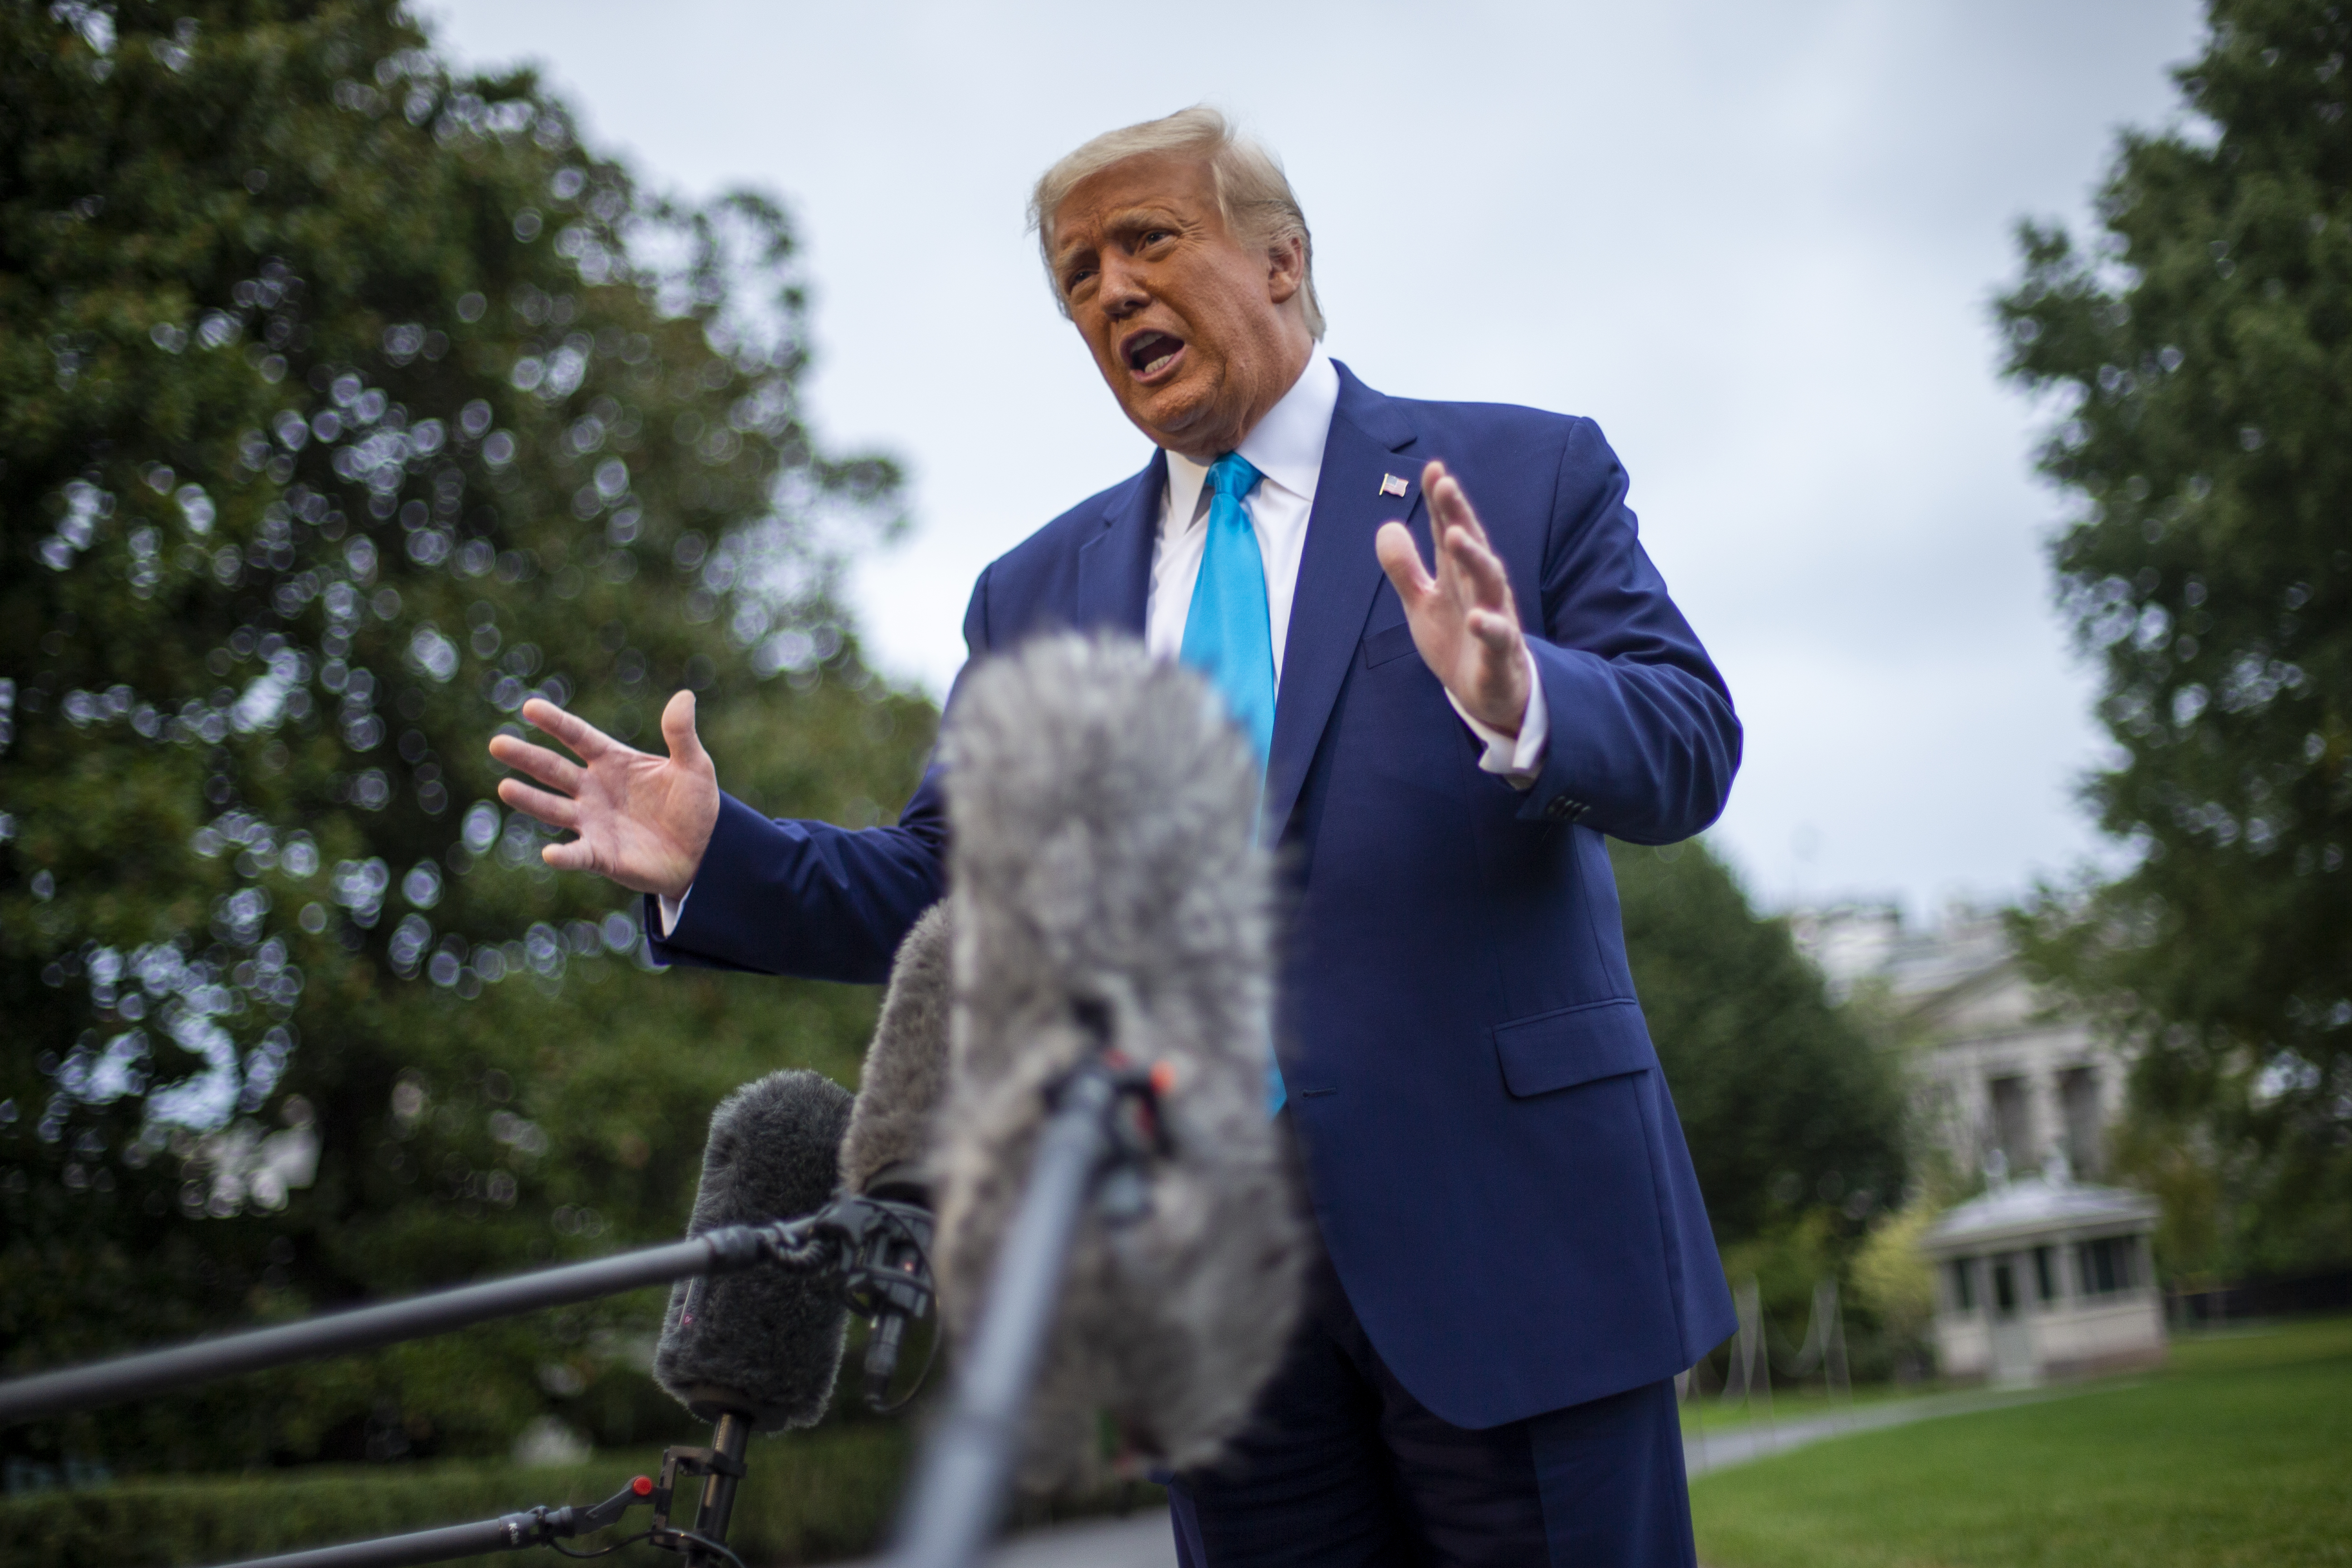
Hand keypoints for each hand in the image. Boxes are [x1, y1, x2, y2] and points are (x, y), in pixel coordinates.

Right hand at [487, 690, 719, 900]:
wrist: (705, 851)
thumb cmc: (695, 806)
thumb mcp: (694, 766)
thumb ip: (681, 734)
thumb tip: (685, 696)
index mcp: (612, 761)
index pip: (578, 737)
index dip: (556, 722)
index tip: (530, 706)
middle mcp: (594, 789)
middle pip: (554, 769)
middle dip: (526, 758)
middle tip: (497, 744)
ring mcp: (593, 822)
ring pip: (553, 809)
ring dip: (530, 800)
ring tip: (505, 787)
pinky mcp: (600, 854)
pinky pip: (577, 854)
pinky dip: (563, 856)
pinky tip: (549, 854)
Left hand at [1374, 459, 1531, 734]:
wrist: (1489, 693)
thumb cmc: (1458, 641)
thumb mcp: (1423, 603)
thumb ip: (1405, 568)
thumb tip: (1387, 526)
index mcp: (1459, 575)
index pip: (1450, 531)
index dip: (1442, 502)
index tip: (1433, 469)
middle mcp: (1481, 589)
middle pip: (1471, 546)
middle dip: (1459, 514)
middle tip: (1445, 484)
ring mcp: (1495, 619)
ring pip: (1490, 583)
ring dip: (1474, 558)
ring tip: (1456, 535)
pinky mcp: (1501, 654)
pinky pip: (1499, 638)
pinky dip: (1491, 627)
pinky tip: (1478, 618)